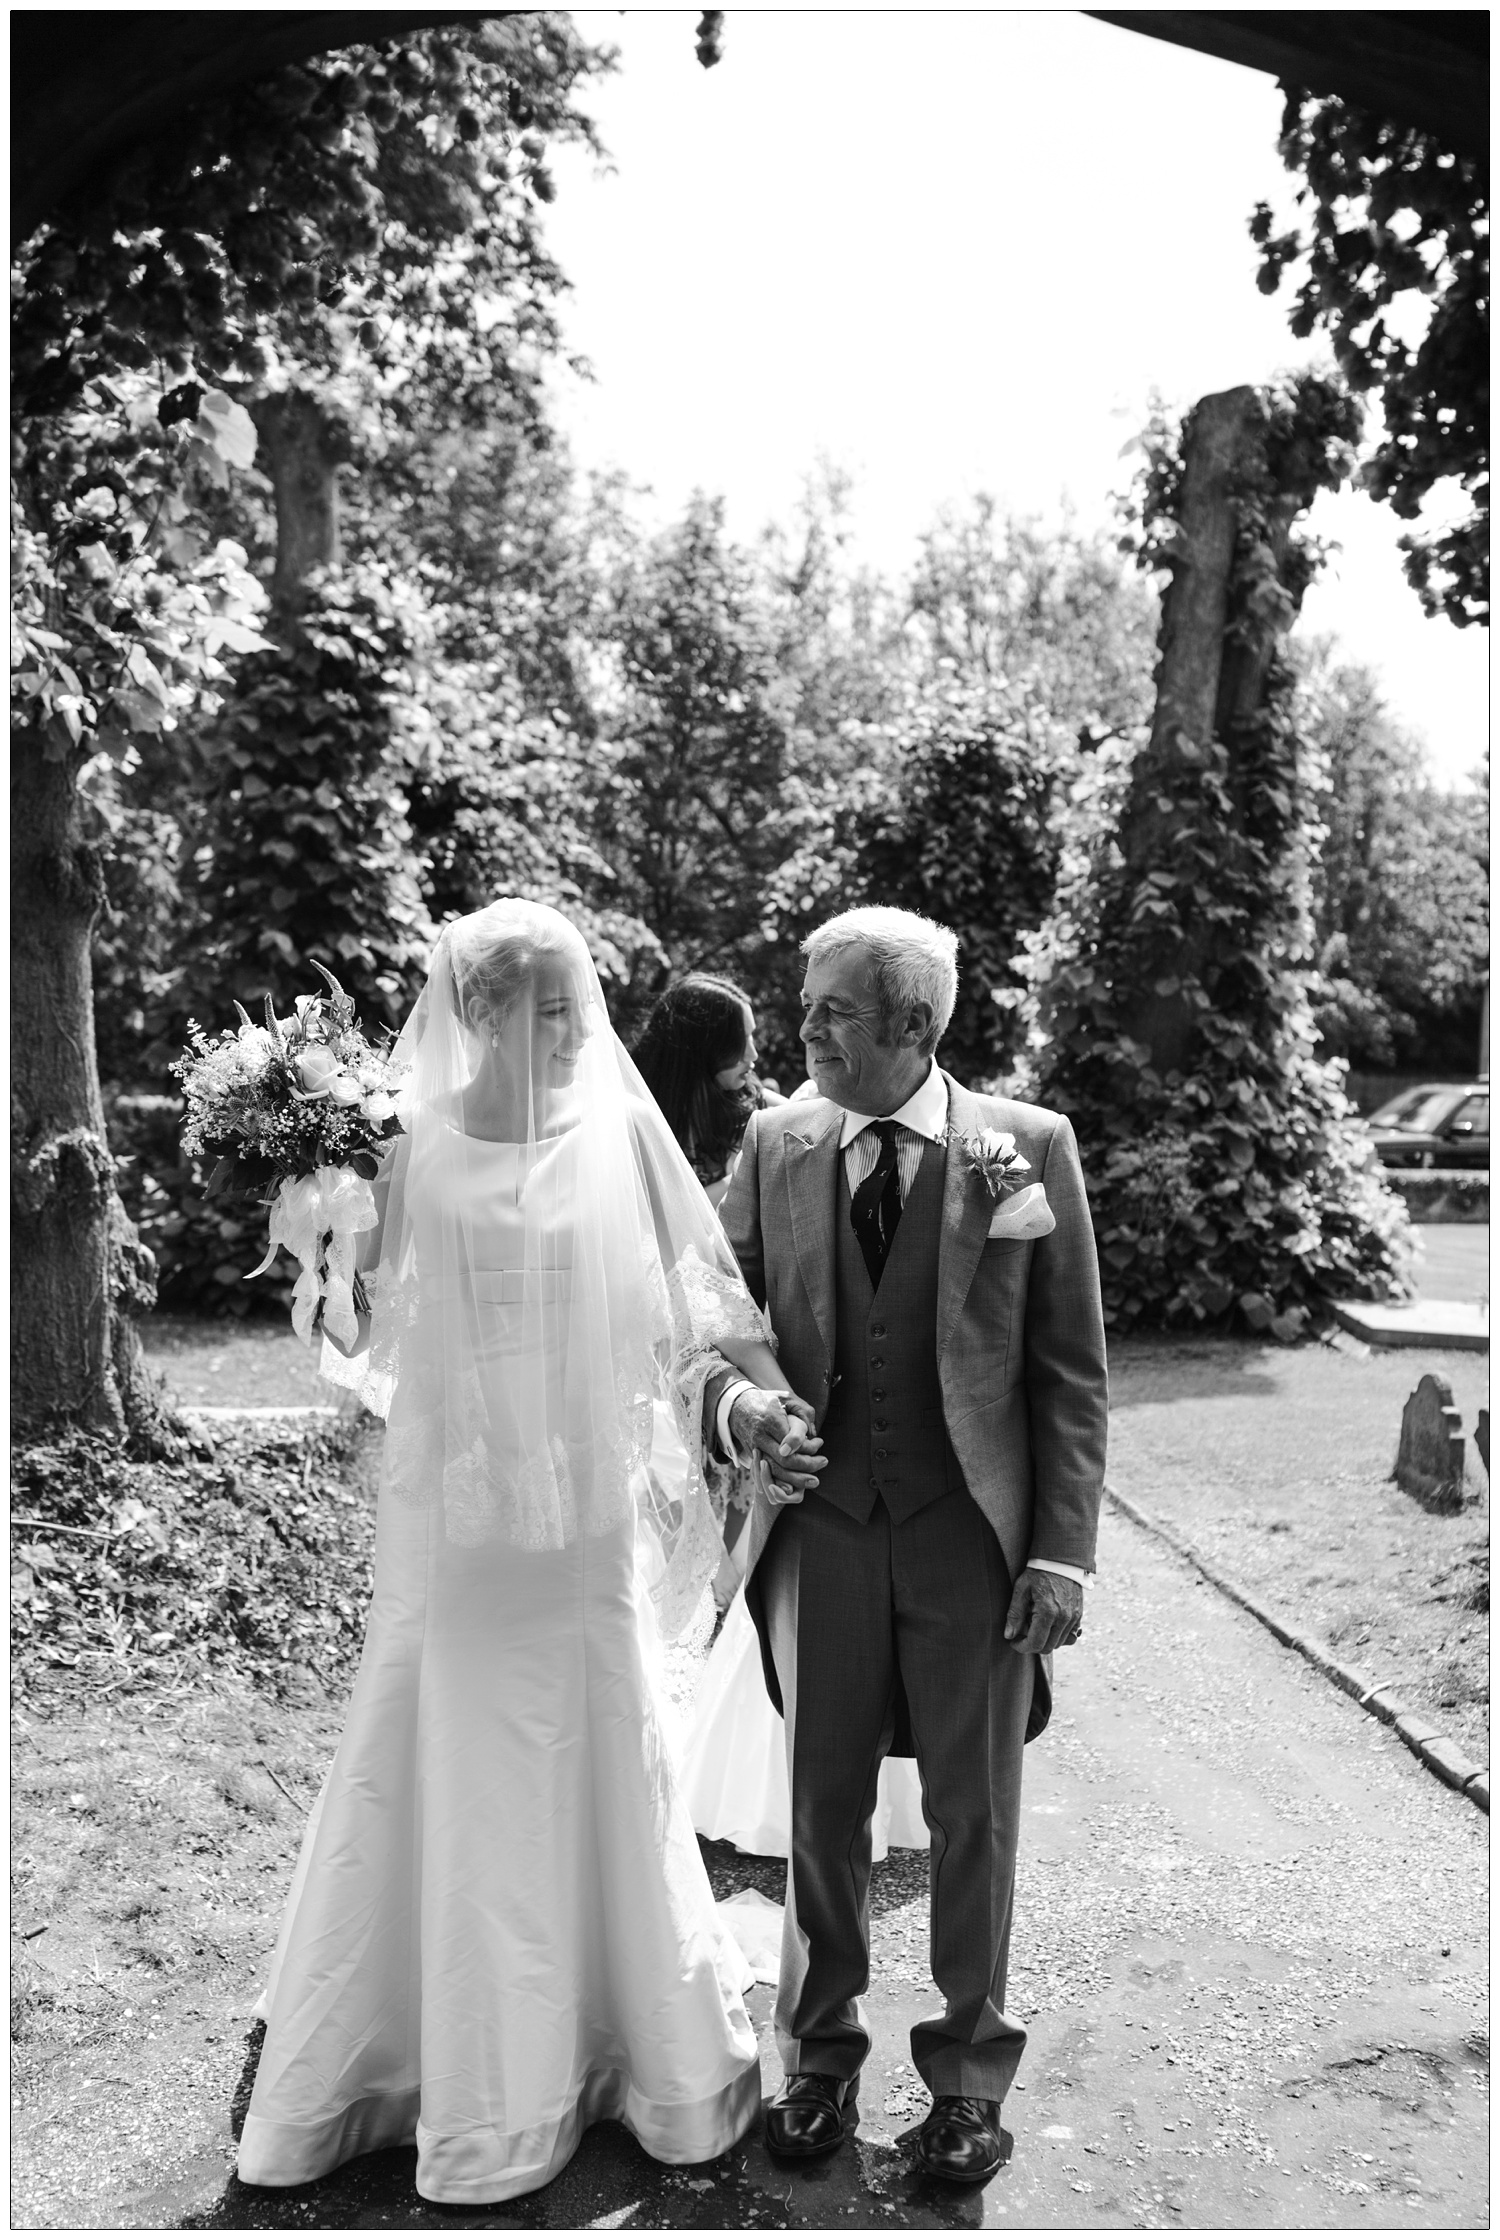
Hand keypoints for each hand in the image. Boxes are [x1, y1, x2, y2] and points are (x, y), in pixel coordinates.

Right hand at [729, 1388, 825, 1504]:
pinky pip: (767, 1473)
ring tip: (813, 1480)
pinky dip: (780, 1482)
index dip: (808, 1447)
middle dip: (807, 1466)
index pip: (790, 1441)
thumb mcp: (787, 1397)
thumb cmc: (767, 1400)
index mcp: (770, 1420)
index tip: (819, 1442)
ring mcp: (754, 1448)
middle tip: (824, 1462)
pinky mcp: (752, 1456)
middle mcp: (760, 1436)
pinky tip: (794, 1485)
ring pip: (775, 1470)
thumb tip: (813, 1434)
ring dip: (796, 1479)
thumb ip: (803, 1412)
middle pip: (784, 1459)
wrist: (737, 1405)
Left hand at [1003, 1568, 1082, 1654]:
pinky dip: (1058, 1636)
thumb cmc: (1038, 1572)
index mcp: (1048, 1612)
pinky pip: (1070, 1636)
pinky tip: (1048, 1625)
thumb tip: (1009, 1635)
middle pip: (1047, 1647)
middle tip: (1021, 1634)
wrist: (1061, 1560)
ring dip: (1045, 1641)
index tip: (1013, 1641)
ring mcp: (1074, 1617)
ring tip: (1034, 1625)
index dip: (1022, 1647)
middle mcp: (1064, 1618)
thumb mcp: (1021, 1589)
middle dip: (1032, 1645)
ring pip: (1059, 1643)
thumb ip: (1015, 1613)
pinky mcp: (1079, 1615)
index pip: (1036, 1643)